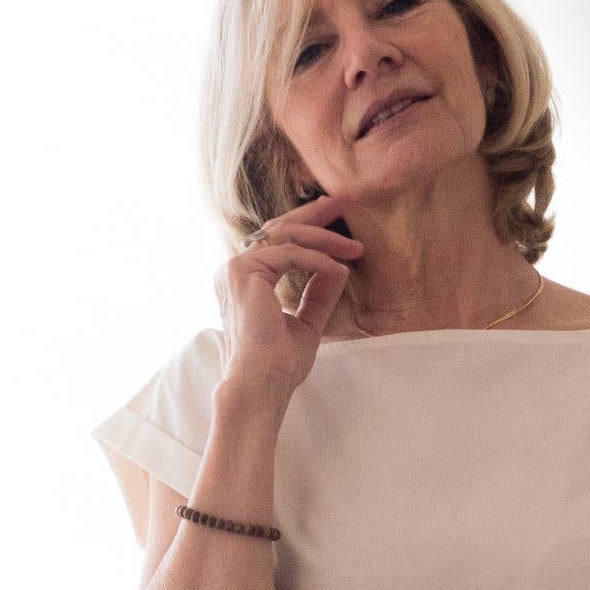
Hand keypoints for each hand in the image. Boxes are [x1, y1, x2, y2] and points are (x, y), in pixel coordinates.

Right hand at [217, 194, 365, 404]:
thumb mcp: (307, 323)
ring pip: (285, 237)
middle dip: (315, 215)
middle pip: (279, 228)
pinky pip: (288, 255)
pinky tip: (338, 269)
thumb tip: (339, 268)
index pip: (279, 244)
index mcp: (246, 281)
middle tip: (344, 202)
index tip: (339, 226)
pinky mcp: (243, 272)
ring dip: (324, 239)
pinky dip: (317, 261)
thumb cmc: (278, 367)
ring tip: (354, 248)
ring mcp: (235, 269)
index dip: (310, 231)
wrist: (261, 388)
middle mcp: (236, 270)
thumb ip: (318, 294)